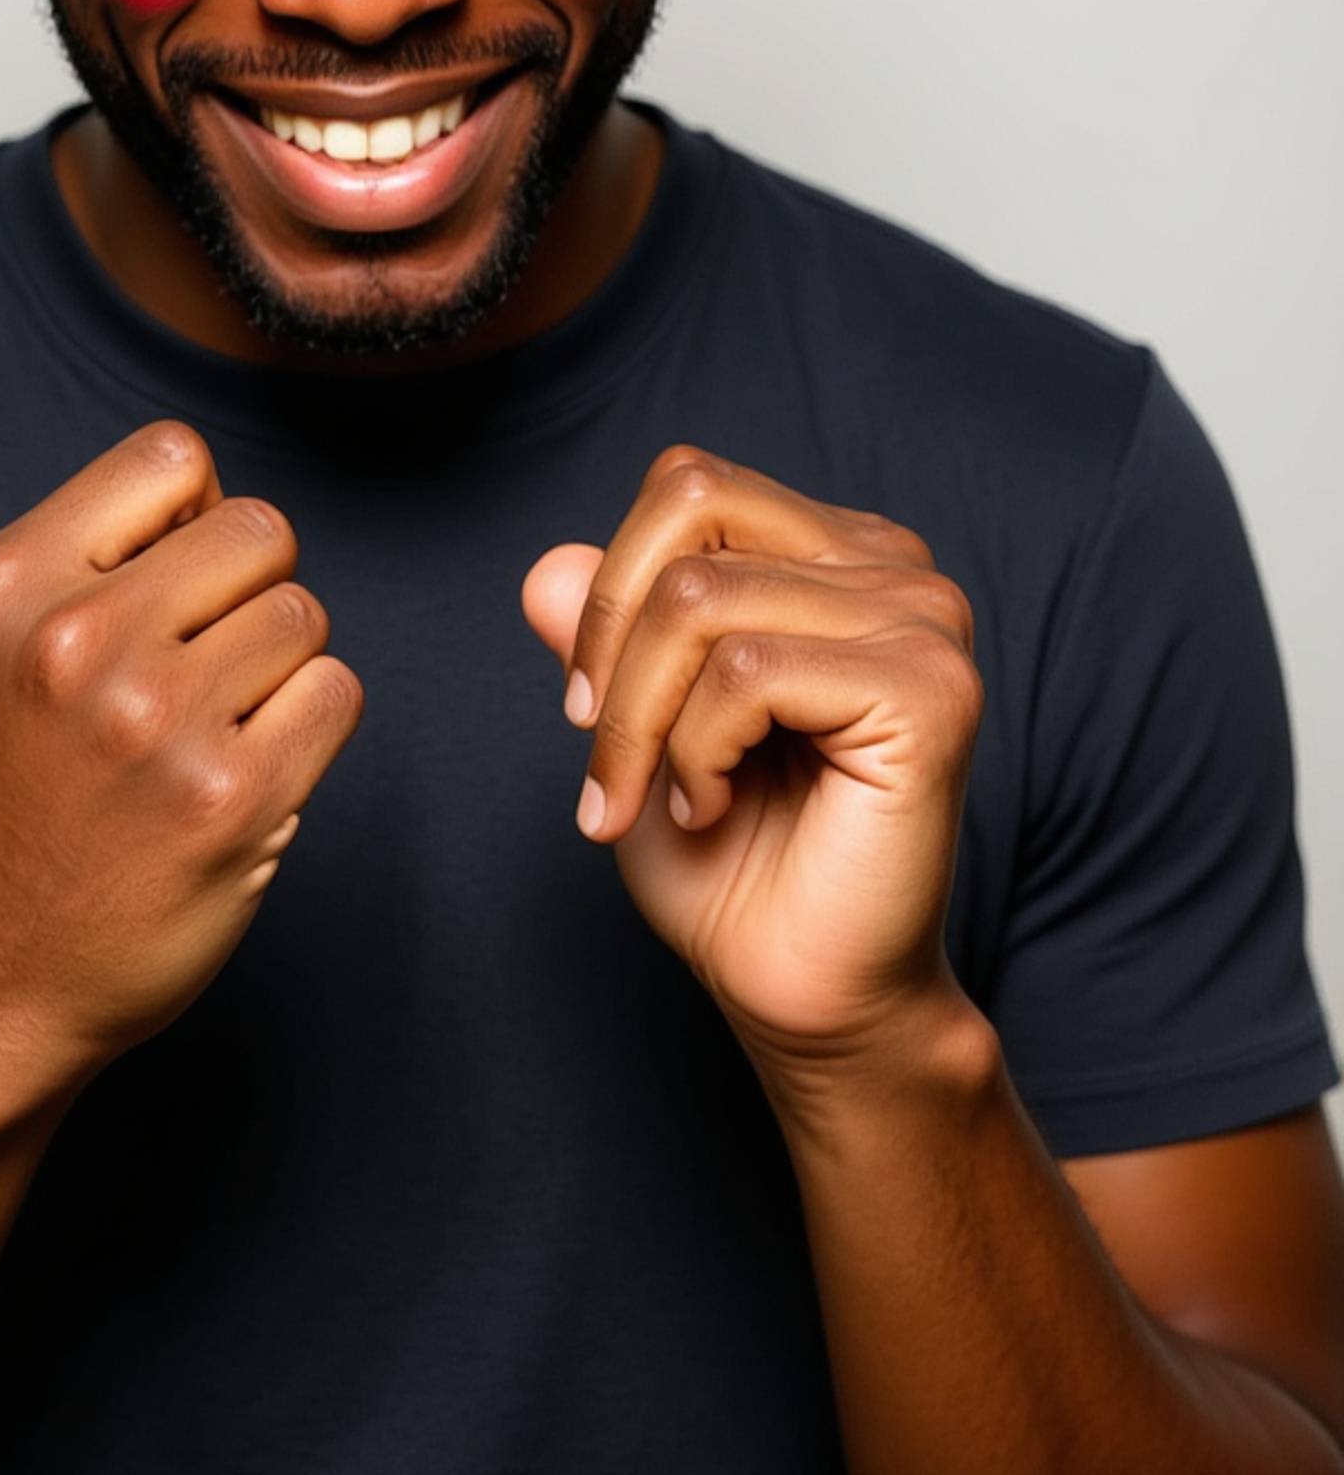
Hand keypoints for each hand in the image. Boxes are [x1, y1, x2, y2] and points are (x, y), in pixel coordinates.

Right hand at [0, 420, 363, 1139]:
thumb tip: (220, 504)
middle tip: (204, 669)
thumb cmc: (8, 802)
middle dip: (250, 591)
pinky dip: (310, 730)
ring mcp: (156, 722)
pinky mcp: (231, 801)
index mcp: (7, 585)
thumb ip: (88, 559)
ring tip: (214, 730)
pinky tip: (247, 775)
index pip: (172, 456)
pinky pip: (337, 695)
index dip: (197, 514)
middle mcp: (76, 643)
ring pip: (304, 613)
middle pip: (259, 530)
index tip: (175, 584)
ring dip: (281, 669)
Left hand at [522, 446, 982, 1077]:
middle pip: (690, 517)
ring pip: (702, 595)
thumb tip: (545, 566)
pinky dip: (694, 750)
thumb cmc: (730, 861)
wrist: (801, 990)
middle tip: (608, 762)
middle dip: (614, 645)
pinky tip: (717, 806)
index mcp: (835, 552)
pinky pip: (747, 670)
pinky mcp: (929, 690)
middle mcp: (894, 564)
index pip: (688, 484)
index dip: (611, 587)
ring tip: (673, 798)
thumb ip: (601, 635)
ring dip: (644, 718)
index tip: (587, 707)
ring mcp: (925, 619)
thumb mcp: (634, 724)